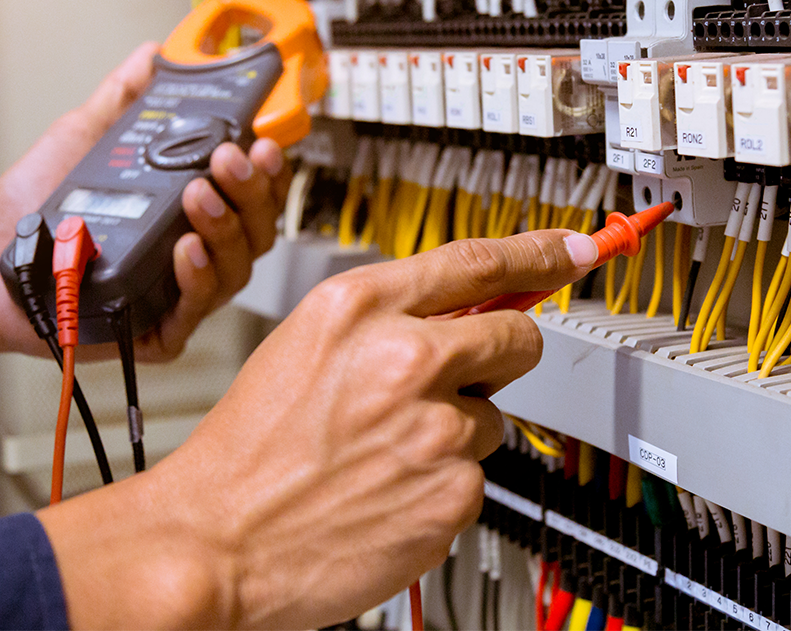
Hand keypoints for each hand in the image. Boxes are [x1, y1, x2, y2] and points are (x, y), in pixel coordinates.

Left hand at [0, 42, 291, 372]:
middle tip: (226, 159)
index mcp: (188, 208)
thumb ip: (123, 97)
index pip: (252, 191)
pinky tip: (185, 250)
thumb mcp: (84, 138)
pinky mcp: (160, 330)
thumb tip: (153, 54)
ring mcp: (180, 292)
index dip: (267, 170)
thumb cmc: (36, 209)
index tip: (261, 141)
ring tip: (198, 195)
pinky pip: (198, 310)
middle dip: (250, 191)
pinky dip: (198, 278)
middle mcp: (195, 250)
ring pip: (237, 268)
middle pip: (257, 228)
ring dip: (225, 227)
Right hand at [37, 229, 599, 628]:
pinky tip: (386, 494)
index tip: (572, 250)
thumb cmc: (248, 450)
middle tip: (454, 385)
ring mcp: (435, 429)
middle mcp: (406, 358)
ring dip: (453, 434)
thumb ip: (386, 320)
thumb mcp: (304, 346)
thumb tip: (462, 313)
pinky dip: (440, 488)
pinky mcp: (451, 493)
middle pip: (516, 337)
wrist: (217, 540)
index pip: (478, 262)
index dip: (538, 254)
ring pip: (491, 417)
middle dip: (499, 357)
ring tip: (382, 455)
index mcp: (361, 309)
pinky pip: (474, 478)